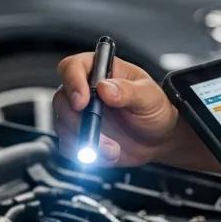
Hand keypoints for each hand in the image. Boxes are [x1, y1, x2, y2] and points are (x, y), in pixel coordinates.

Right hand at [52, 53, 185, 166]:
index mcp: (100, 69)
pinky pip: (68, 145)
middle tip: (98, 134)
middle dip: (79, 121)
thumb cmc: (154, 108)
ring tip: (112, 149)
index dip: (72, 82)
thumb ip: (127, 91)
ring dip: (86, 141)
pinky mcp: (78, 136)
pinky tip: (107, 154)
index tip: (82, 102)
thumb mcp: (149, 96)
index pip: (72, 67)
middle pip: (62, 99)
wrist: (157, 138)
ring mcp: (79, 114)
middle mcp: (84, 89)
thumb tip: (105, 88)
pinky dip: (84, 154)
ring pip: (63, 125)